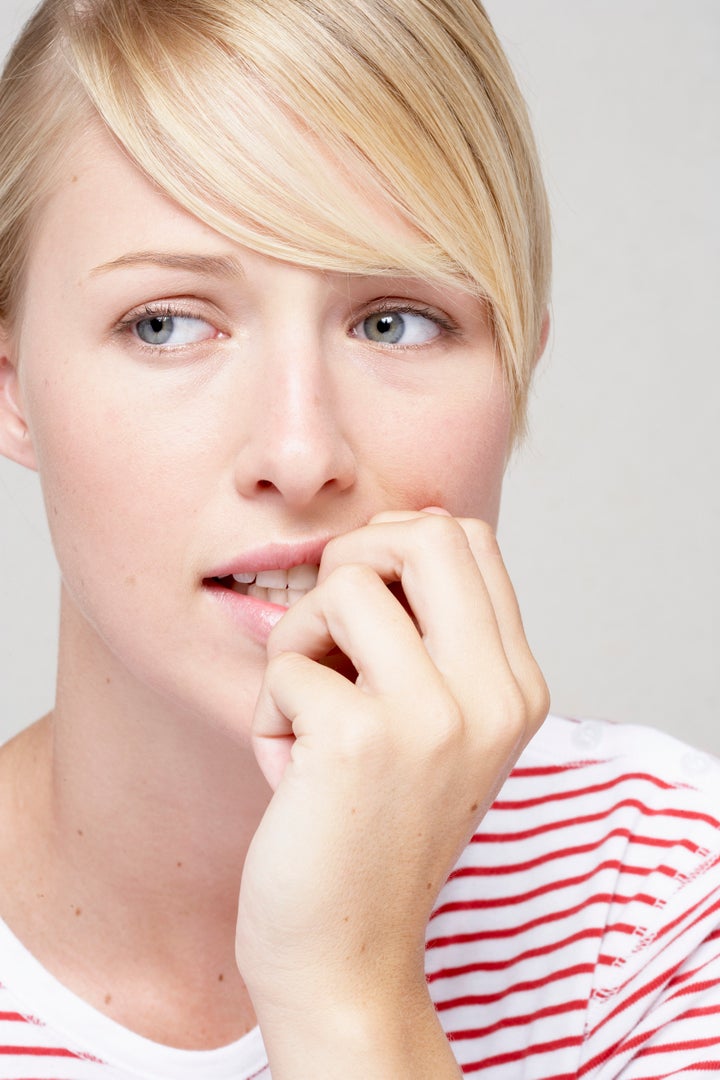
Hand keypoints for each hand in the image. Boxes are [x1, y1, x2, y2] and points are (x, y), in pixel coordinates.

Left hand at [236, 510, 548, 1074]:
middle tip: (329, 628)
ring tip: (304, 704)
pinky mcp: (361, 739)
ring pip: (345, 582)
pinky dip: (270, 706)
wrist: (345, 953)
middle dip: (356, 559)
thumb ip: (434, 641)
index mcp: (517, 685)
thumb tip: (379, 540)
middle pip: (430, 532)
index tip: (361, 602)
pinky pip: (286, 660)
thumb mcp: (438, 730)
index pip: (471, 541)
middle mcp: (493, 694)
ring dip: (300, 636)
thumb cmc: (371, 828)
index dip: (398, 545)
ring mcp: (435, 716)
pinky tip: (288, 766)